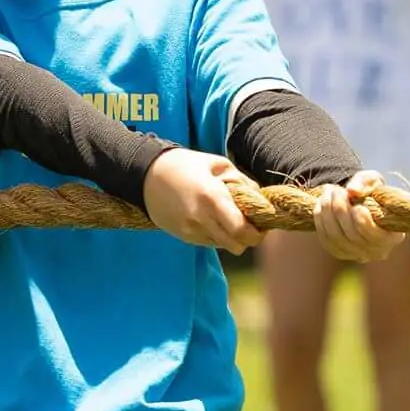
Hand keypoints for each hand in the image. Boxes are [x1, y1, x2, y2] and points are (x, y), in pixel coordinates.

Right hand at [143, 150, 262, 253]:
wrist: (145, 175)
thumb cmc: (185, 165)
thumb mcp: (217, 164)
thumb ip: (242, 182)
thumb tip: (260, 199)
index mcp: (212, 198)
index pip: (243, 231)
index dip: (258, 233)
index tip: (263, 223)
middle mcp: (201, 218)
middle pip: (237, 246)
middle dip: (249, 238)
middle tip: (252, 225)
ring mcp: (191, 230)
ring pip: (224, 245)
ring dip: (233, 236)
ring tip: (230, 217)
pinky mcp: (184, 236)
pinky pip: (210, 242)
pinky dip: (218, 235)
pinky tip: (213, 218)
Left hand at [312, 170, 401, 262]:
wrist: (363, 205)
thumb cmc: (373, 192)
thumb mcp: (374, 181)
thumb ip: (365, 182)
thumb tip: (351, 190)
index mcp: (392, 237)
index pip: (375, 236)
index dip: (363, 222)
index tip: (357, 205)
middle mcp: (376, 251)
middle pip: (352, 235)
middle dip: (341, 209)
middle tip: (336, 189)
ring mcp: (356, 254)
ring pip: (336, 236)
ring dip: (328, 211)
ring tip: (328, 191)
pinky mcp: (339, 252)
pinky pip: (325, 238)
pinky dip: (320, 219)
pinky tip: (321, 203)